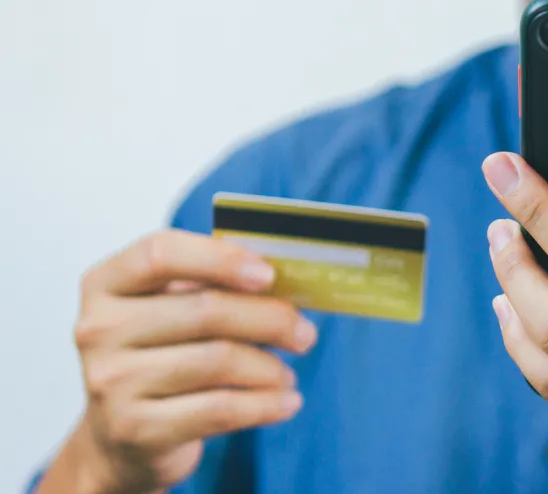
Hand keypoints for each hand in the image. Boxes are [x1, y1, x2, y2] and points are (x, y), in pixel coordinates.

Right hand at [51, 230, 316, 493]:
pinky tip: (287, 401)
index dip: (220, 259)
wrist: (121, 436)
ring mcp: (111, 382)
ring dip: (270, 367)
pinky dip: (265, 404)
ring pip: (219, 361)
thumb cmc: (161, 357)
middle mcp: (99, 329)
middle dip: (270, 319)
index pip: (160, 253)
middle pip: (205, 310)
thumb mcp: (173, 312)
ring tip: (288, 374)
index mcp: (107, 284)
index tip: (269, 275)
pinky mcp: (134, 429)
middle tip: (305, 333)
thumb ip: (214, 288)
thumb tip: (288, 285)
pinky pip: (220, 409)